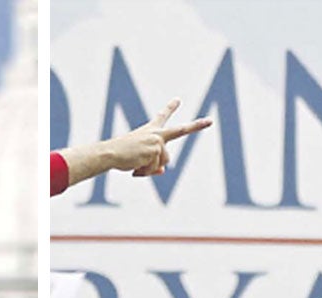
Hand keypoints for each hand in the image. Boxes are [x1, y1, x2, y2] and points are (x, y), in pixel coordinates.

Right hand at [56, 98, 212, 188]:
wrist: (110, 154)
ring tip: (136, 165)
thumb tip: (163, 171)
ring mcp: (157, 141)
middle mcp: (156, 134)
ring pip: (164, 162)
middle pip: (181, 130)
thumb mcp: (139, 158)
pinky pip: (155, 168)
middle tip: (210, 121)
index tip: (178, 100)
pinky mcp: (155, 151)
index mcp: (150, 130)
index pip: (162, 117)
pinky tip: (135, 167)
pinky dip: (145, 172)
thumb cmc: (121, 155)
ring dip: (150, 168)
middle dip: (197, 126)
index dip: (170, 108)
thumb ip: (154, 163)